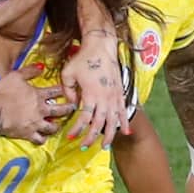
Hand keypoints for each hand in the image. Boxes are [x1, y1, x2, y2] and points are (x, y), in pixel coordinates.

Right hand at [0, 65, 75, 144]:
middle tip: (73, 108)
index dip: (63, 89)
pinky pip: (40, 139)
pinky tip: (43, 138)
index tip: (68, 89)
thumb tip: (42, 66)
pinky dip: (42, 139)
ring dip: (57, 126)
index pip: (56, 91)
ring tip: (58, 125)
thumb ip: (29, 71)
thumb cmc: (3, 94)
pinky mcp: (29, 133)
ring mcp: (36, 123)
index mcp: (38, 95)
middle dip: (68, 109)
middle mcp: (41, 110)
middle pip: (61, 110)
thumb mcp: (15, 76)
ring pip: (53, 127)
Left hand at [60, 34, 127, 148]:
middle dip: (92, 137)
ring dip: (109, 135)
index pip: (84, 117)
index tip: (70, 136)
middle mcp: (104, 97)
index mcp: (91, 93)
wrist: (101, 46)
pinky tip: (126, 132)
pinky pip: (123, 111)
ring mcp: (114, 96)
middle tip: (85, 146)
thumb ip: (67, 90)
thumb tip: (70, 104)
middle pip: (99, 123)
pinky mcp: (120, 92)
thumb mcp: (68, 73)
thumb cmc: (83, 58)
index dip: (77, 129)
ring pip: (113, 120)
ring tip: (105, 146)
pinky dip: (124, 122)